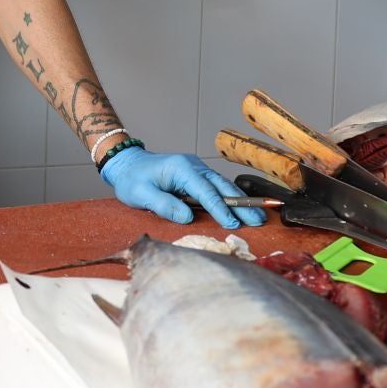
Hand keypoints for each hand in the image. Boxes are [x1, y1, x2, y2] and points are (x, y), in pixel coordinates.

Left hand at [99, 147, 266, 229]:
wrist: (127, 163)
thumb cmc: (132, 179)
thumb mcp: (141, 194)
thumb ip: (164, 205)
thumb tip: (187, 218)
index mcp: (181, 168)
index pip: (205, 192)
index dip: (220, 209)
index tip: (233, 224)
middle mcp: (193, 166)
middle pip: (222, 187)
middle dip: (242, 204)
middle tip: (259, 220)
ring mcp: (197, 169)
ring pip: (223, 186)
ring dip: (241, 201)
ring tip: (259, 216)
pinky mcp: (197, 175)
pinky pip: (217, 187)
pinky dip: (231, 197)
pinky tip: (244, 208)